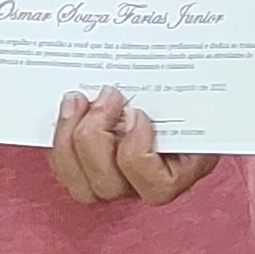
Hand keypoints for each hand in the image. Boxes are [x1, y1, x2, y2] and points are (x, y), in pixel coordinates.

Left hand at [52, 90, 217, 206]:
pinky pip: (65, 170)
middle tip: (106, 96)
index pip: (158, 188)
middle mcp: (149, 183)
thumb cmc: (191, 87)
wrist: (182, 86)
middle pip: (110, 187)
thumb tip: (172, 66)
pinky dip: (60, 140)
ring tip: (77, 100)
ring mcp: (119, 182)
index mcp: (186, 168)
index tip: (136, 113)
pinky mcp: (91, 172)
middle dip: (95, 137)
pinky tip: (68, 110)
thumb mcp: (194, 87)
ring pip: (82, 187)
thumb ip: (179, 89)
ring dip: (70, 139)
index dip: (137, 151)